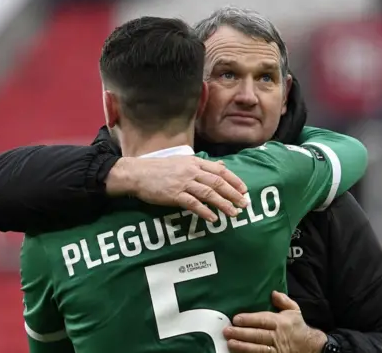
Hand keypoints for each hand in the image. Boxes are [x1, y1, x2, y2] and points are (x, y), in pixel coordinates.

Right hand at [106, 156, 247, 221]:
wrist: (137, 173)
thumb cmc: (159, 168)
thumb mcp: (183, 162)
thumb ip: (203, 165)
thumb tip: (222, 166)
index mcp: (195, 162)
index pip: (220, 171)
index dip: (234, 181)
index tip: (244, 190)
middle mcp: (191, 171)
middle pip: (218, 183)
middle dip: (233, 194)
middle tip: (244, 204)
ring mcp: (183, 183)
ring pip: (208, 194)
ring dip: (223, 204)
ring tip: (233, 213)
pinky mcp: (174, 195)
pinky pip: (193, 204)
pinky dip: (204, 211)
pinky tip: (213, 218)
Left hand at [223, 291, 327, 352]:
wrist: (310, 346)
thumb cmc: (297, 327)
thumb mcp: (294, 311)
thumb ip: (283, 301)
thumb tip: (273, 293)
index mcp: (280, 322)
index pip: (263, 320)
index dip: (249, 319)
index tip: (236, 319)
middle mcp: (277, 336)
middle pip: (257, 335)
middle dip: (241, 333)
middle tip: (227, 331)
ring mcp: (276, 350)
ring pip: (258, 348)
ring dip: (243, 346)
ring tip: (230, 343)